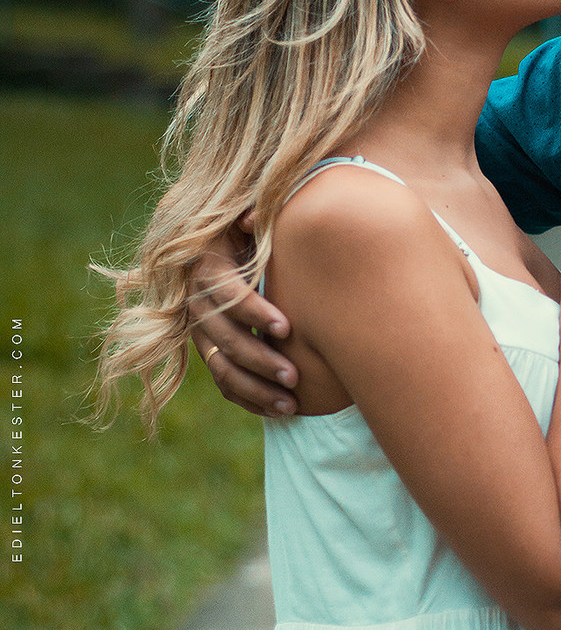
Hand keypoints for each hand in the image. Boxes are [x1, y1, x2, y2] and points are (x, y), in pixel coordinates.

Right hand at [188, 218, 298, 415]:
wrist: (227, 246)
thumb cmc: (250, 231)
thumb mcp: (247, 219)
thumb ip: (253, 218)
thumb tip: (252, 218)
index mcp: (206, 269)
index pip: (226, 295)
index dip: (254, 312)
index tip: (287, 326)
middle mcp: (197, 304)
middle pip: (225, 339)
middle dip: (260, 359)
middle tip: (294, 376)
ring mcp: (202, 333)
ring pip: (222, 368)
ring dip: (256, 389)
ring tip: (291, 405)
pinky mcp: (211, 352)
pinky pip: (225, 384)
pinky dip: (250, 400)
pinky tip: (280, 412)